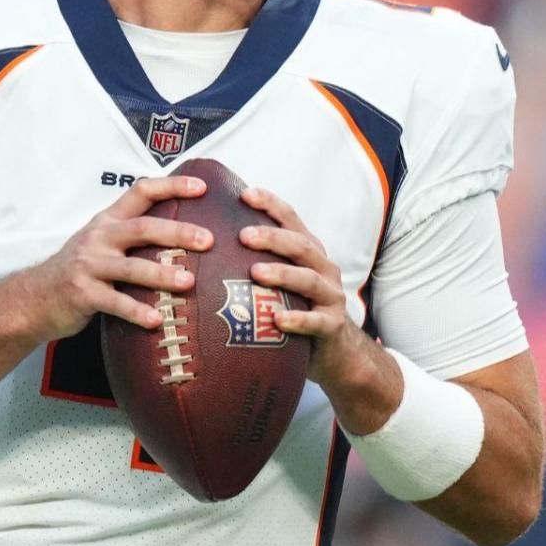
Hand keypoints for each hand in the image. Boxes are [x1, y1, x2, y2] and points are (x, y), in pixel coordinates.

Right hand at [11, 175, 210, 341]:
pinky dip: (137, 312)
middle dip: (177, 232)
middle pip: (142, 228)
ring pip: (130, 268)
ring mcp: (89, 266)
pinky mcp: (83, 294)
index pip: (141, 191)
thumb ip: (133, 235)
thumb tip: (184, 233)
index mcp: (107, 220)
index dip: (171, 186)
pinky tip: (156, 320)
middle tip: (207, 240)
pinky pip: (115, 303)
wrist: (34, 297)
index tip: (202, 188)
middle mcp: (99, 238)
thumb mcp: (100, 242)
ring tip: (188, 282)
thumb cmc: (80, 270)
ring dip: (161, 274)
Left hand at [240, 187, 389, 403]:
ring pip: (308, 280)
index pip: (292, 220)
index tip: (244, 194)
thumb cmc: (298, 309)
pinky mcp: (332, 326)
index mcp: (309, 252)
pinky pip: (316, 322)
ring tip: (256, 273)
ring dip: (282, 274)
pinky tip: (277, 320)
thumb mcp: (283, 281)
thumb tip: (207, 242)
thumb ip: (259, 261)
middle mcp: (323, 268)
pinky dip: (297, 320)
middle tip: (243, 236)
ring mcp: (330, 297)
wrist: (337, 352)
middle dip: (272, 238)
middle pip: (300, 245)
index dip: (271, 204)